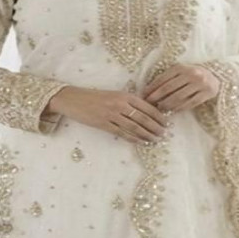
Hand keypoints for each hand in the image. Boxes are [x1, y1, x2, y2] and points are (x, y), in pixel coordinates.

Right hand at [46, 86, 168, 144]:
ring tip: (156, 139)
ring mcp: (111, 114)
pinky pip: (122, 133)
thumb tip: (146, 112)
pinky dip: (134, 138)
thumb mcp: (113, 95)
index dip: (158, 116)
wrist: (72, 98)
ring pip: (134, 127)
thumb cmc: (94, 97)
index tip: (166, 122)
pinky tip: (141, 142)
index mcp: (124, 95)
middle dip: (155, 127)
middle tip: (164, 133)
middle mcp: (120, 104)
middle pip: (143, 118)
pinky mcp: (103, 124)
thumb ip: (128, 102)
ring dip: (147, 135)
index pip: (146, 107)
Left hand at [142, 63, 219, 112]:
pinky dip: (179, 108)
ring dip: (167, 104)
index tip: (143, 95)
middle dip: (156, 97)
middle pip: (169, 88)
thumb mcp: (181, 72)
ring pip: (178, 97)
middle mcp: (191, 73)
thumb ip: (169, 79)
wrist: (216, 76)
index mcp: (182, 67)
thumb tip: (150, 91)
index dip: (152, 88)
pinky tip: (172, 111)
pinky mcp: (207, 93)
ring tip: (159, 109)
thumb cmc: (193, 75)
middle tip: (148, 104)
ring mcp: (200, 84)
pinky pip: (190, 103)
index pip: (163, 78)